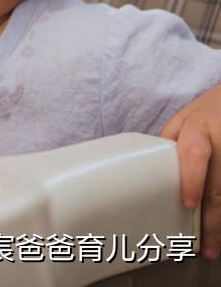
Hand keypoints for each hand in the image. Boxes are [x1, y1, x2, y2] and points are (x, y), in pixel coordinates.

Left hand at [161, 85, 220, 257]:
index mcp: (199, 130)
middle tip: (203, 246)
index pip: (195, 154)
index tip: (188, 204)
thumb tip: (147, 171)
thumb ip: (170, 144)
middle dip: (211, 220)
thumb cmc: (208, 112)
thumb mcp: (184, 120)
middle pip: (219, 187)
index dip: (192, 180)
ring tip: (212, 247)